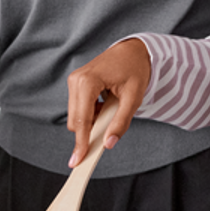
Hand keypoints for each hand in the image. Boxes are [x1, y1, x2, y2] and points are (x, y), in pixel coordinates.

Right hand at [66, 38, 151, 167]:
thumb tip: (108, 144)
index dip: (81, 142)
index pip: (81, 120)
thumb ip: (121, 122)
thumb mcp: (134, 98)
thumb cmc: (135, 70)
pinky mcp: (76, 83)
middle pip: (75, 121)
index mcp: (88, 81)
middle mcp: (76, 80)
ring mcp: (74, 81)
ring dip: (91, 122)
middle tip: (110, 131)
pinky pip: (78, 109)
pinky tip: (105, 106)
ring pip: (75, 116)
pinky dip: (90, 114)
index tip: (77, 161)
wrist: (133, 49)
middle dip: (89, 132)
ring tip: (112, 110)